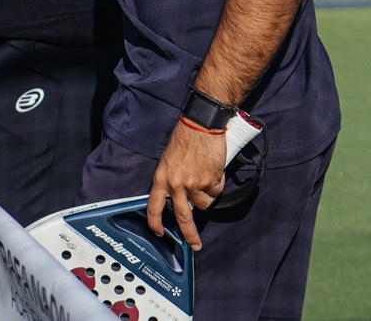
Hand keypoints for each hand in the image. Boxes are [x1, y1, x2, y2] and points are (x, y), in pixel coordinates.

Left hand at [146, 120, 227, 249]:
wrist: (201, 125)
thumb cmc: (185, 138)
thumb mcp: (169, 160)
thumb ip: (172, 180)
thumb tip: (179, 198)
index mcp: (161, 178)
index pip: (153, 206)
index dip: (155, 223)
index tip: (159, 233)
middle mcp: (175, 184)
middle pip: (182, 217)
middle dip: (189, 235)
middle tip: (195, 245)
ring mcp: (193, 184)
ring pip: (203, 203)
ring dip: (206, 195)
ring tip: (205, 175)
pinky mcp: (209, 181)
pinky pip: (216, 192)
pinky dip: (217, 184)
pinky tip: (213, 169)